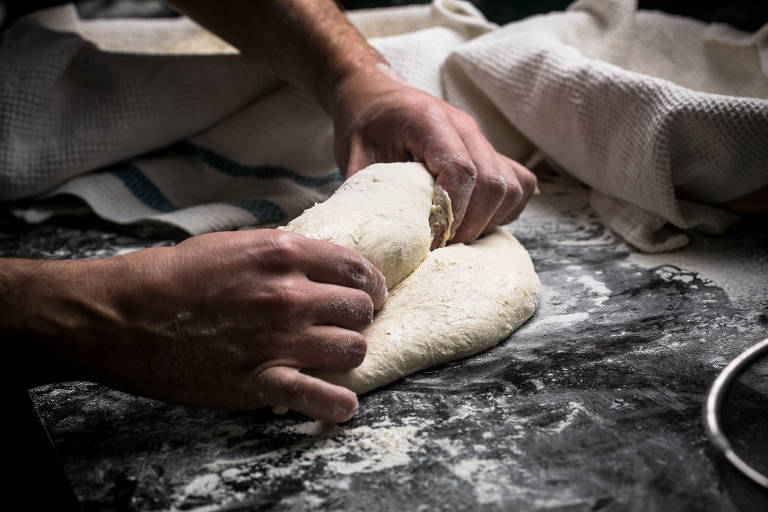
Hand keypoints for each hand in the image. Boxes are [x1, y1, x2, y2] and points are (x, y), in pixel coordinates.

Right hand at [20, 230, 386, 422]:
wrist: (124, 315)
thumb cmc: (174, 276)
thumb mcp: (234, 245)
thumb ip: (282, 256)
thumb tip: (319, 268)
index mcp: (283, 254)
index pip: (357, 268)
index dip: (370, 284)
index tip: (368, 294)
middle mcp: (289, 295)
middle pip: (360, 309)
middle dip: (358, 317)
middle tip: (344, 324)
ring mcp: (278, 340)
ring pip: (353, 350)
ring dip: (348, 354)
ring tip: (333, 356)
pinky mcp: (261, 381)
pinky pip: (322, 399)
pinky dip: (338, 404)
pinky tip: (339, 401)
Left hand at [331, 71, 536, 243]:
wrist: (378, 98)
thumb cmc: (366, 128)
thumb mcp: (355, 156)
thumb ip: (368, 191)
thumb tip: (376, 237)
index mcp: (428, 120)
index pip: (461, 169)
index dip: (452, 211)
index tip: (433, 239)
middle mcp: (464, 127)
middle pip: (492, 182)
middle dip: (471, 225)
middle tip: (443, 247)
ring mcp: (482, 139)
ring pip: (511, 186)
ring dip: (489, 220)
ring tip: (457, 237)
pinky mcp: (492, 153)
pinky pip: (519, 185)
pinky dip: (504, 210)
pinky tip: (476, 222)